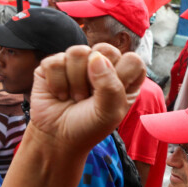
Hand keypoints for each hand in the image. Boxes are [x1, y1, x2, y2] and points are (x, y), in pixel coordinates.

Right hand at [30, 43, 144, 152]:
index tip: (112, 94)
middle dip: (96, 76)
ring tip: (75, 97)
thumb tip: (96, 57)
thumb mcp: (109, 113)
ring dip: (75, 81)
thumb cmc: (89, 127)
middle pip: (106, 49)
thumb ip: (110, 86)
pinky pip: (56, 61)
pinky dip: (57, 83)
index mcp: (125, 79)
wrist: (57, 137)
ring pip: (78, 52)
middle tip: (90, 96)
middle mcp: (103, 67)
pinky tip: (59, 94)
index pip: (133, 60)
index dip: (122, 74)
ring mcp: (78, 63)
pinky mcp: (55, 64)